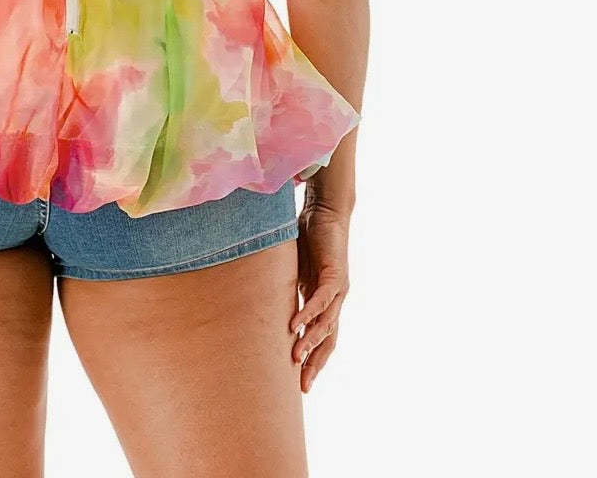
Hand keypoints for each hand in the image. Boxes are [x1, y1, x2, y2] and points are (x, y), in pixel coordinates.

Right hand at [291, 198, 351, 391]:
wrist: (327, 211)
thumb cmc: (308, 237)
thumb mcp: (293, 270)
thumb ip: (284, 287)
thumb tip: (259, 300)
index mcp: (323, 301)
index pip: (320, 337)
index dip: (312, 359)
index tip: (300, 382)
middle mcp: (334, 300)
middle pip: (328, 340)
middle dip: (315, 363)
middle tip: (303, 386)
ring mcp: (338, 290)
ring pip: (326, 324)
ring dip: (311, 342)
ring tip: (296, 358)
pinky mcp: (336, 275)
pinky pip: (323, 300)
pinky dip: (310, 314)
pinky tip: (297, 326)